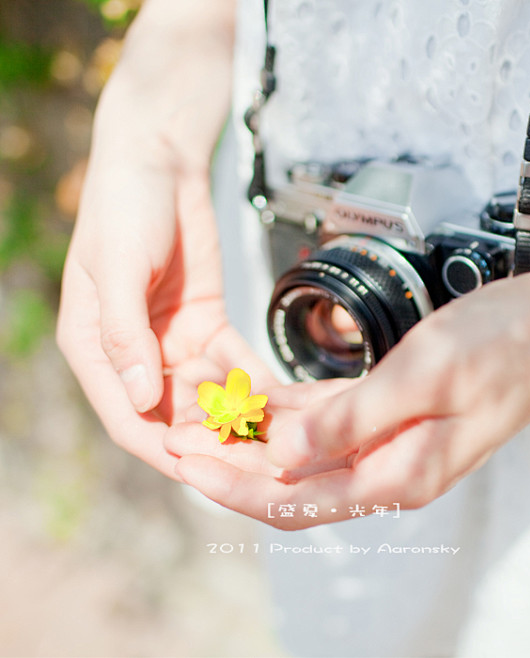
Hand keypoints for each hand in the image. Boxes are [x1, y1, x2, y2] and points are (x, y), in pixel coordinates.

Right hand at [56, 0, 271, 477]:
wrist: (161, 163)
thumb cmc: (125, 207)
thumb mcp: (117, 268)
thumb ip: (125, 334)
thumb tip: (142, 400)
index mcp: (97, 348)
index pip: (128, 416)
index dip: (163, 447)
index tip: (203, 470)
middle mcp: (135, 354)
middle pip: (172, 415)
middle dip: (212, 440)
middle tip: (254, 461)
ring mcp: (172, 343)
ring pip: (206, 396)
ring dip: (237, 417)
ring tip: (274, 437)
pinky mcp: (206, 325)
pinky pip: (231, 365)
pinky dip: (252, 383)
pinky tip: (281, 400)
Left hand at [164, 273, 529, 525]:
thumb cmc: (502, 345)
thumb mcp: (422, 377)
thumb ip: (348, 421)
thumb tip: (281, 452)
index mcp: (397, 475)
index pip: (293, 500)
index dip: (233, 486)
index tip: (184, 463)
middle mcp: (388, 467)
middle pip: (289, 480)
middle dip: (231, 461)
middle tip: (180, 436)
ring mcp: (389, 441)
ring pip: (303, 450)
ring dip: (254, 435)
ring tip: (205, 412)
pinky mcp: (390, 412)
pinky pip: (327, 420)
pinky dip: (288, 410)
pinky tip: (256, 394)